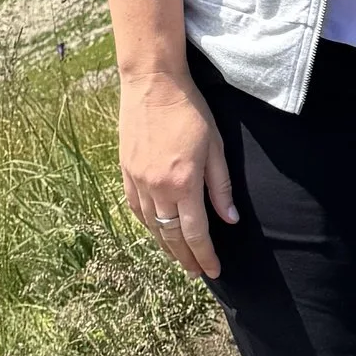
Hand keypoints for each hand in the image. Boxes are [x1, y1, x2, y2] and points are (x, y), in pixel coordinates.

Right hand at [119, 68, 236, 281]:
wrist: (152, 82)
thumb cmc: (190, 110)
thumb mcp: (215, 146)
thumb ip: (221, 186)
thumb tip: (230, 220)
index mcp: (184, 183)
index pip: (196, 233)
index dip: (205, 255)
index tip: (214, 271)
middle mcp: (158, 187)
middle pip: (171, 235)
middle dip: (186, 258)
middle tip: (196, 272)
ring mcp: (138, 180)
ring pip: (151, 225)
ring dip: (165, 246)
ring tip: (178, 258)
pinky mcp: (126, 171)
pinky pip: (135, 208)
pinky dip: (147, 224)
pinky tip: (155, 230)